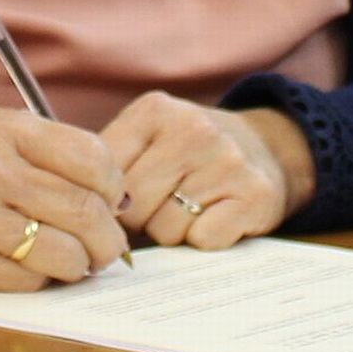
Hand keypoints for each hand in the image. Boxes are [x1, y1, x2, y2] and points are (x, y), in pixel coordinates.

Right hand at [0, 109, 128, 289]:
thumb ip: (55, 158)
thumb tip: (121, 203)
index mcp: (3, 128)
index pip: (94, 158)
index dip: (116, 188)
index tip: (112, 202)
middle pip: (85, 211)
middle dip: (109, 239)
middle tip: (107, 248)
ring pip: (63, 253)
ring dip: (80, 265)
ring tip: (73, 261)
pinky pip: (27, 282)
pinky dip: (41, 281)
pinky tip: (30, 269)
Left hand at [101, 94, 310, 249]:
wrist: (268, 147)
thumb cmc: (190, 153)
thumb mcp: (148, 138)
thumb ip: (111, 166)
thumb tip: (84, 214)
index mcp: (154, 111)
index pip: (103, 177)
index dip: (110, 200)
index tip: (126, 200)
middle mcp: (193, 130)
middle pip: (133, 208)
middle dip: (141, 220)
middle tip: (164, 205)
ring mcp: (227, 161)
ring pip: (166, 229)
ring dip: (173, 231)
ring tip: (191, 208)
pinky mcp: (254, 195)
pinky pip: (203, 240)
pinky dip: (204, 239)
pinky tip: (216, 216)